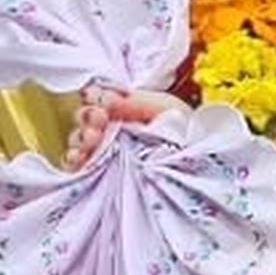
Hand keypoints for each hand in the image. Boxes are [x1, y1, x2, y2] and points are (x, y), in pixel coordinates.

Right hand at [68, 81, 186, 171]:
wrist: (201, 166)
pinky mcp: (101, 175)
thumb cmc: (187, 133)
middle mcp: (110, 129)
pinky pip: (79, 169)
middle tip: (99, 122)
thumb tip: (107, 99)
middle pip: (84, 119)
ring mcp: (105, 152)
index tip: (106, 105)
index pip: (95, 99)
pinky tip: (80, 160)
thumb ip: (138, 100)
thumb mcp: (168, 108)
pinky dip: (74, 163)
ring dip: (81, 139)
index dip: (95, 99)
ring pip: (78, 142)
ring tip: (93, 141)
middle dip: (88, 118)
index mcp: (123, 109)